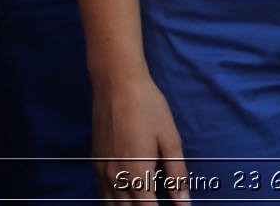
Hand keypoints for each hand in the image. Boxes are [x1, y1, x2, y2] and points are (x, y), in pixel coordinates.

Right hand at [92, 75, 188, 202]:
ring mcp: (102, 172)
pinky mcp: (96, 164)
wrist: (117, 86)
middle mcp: (116, 178)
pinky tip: (126, 198)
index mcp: (137, 173)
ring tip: (144, 201)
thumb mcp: (170, 139)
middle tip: (157, 202)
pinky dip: (114, 202)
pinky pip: (103, 194)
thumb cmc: (148, 108)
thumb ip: (177, 174)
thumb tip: (183, 202)